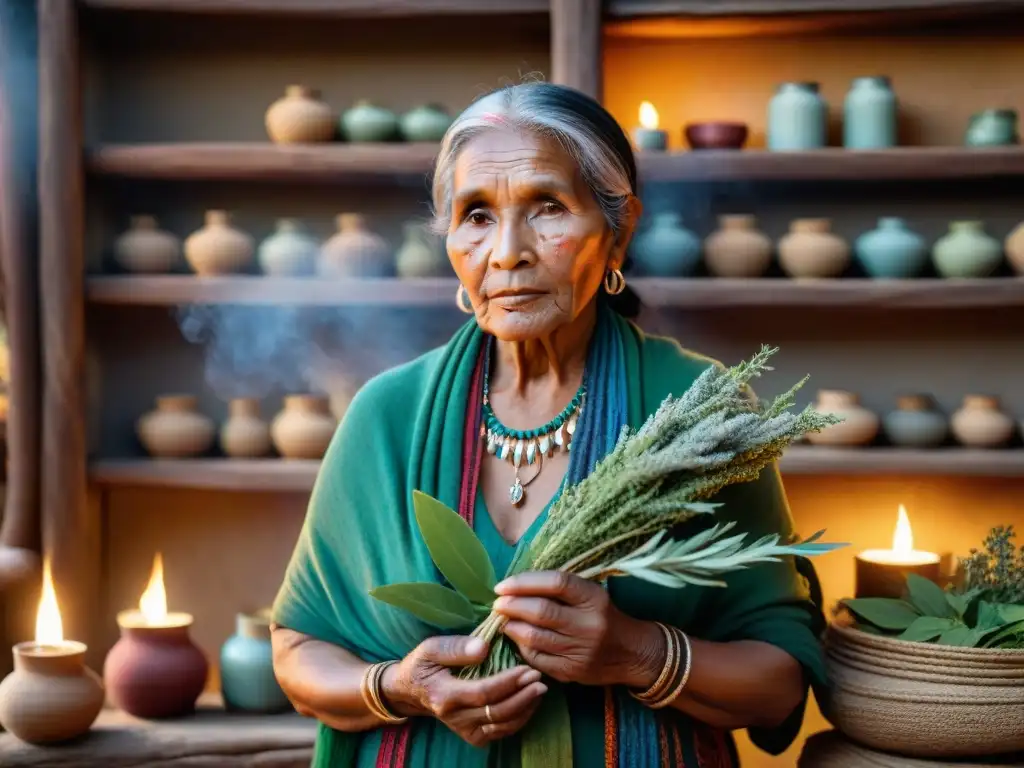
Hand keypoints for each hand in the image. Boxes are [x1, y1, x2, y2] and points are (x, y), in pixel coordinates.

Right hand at [381, 635, 546, 746]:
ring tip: (540, 689)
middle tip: (539, 678)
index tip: (526, 669)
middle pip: (496, 712)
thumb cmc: (423, 664)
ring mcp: (463, 729)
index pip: (482, 693)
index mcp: (444, 695)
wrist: (410, 691)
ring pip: (502, 726)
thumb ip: (456, 647)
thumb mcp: (431, 648)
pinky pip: (500, 732)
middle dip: (522, 696)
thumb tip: (484, 648)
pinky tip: (530, 702)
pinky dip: (519, 719)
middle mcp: (454, 717)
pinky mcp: (471, 735)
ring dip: (525, 708)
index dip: (507, 683)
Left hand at [493, 571, 663, 687]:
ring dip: (512, 627)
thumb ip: (559, 589)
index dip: (525, 582)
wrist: (633, 653)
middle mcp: (589, 623)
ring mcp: (581, 650)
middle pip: (541, 611)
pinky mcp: (573, 671)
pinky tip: (518, 639)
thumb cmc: (604, 616)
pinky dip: (522, 647)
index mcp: (593, 597)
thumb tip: (515, 586)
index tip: (503, 585)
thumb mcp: (590, 594)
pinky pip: (538, 658)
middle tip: (498, 604)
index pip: (556, 583)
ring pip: (535, 637)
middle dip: (512, 606)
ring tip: (504, 621)